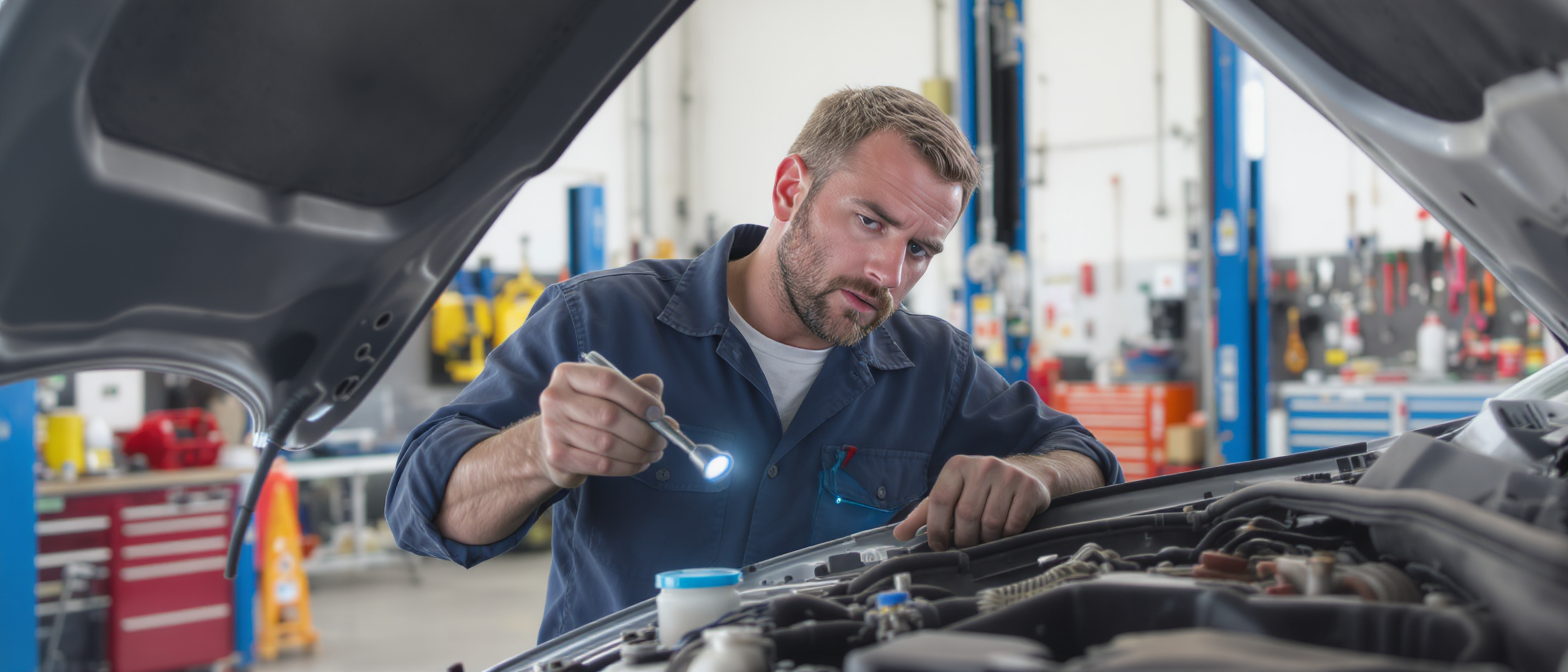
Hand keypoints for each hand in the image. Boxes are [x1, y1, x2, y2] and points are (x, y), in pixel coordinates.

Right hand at [528, 362, 668, 488]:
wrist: (550, 442)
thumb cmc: (587, 412)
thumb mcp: (607, 394)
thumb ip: (635, 389)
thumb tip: (659, 402)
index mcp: (568, 375)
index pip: (608, 381)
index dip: (638, 398)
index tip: (659, 413)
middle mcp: (555, 398)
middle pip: (609, 415)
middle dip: (644, 431)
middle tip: (662, 440)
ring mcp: (553, 428)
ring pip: (608, 444)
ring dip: (639, 452)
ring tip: (654, 453)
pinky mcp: (557, 456)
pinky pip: (601, 464)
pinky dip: (627, 466)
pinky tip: (639, 463)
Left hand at [891, 455, 1050, 550]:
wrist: (1026, 473)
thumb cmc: (981, 487)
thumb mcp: (951, 494)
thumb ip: (924, 514)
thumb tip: (900, 534)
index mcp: (957, 466)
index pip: (939, 501)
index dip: (936, 529)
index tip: (939, 545)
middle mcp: (982, 466)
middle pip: (965, 515)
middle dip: (963, 538)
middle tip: (966, 543)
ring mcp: (1007, 474)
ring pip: (989, 523)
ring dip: (986, 538)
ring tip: (985, 535)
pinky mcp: (1028, 488)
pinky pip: (1012, 524)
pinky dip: (1006, 534)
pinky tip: (1004, 529)